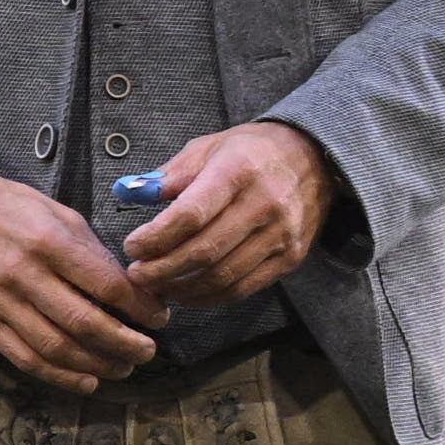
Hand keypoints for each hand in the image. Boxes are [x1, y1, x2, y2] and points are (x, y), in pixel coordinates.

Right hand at [0, 168, 156, 394]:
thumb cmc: (11, 209)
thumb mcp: (60, 215)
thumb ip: (93, 254)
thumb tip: (130, 291)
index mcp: (48, 243)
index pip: (107, 286)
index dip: (141, 308)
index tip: (159, 318)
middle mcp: (23, 275)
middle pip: (84, 323)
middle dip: (125, 344)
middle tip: (148, 351)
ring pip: (56, 347)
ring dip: (97, 364)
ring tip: (122, 367)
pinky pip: (24, 358)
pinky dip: (59, 376)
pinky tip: (86, 381)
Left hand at [122, 121, 338, 314]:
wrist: (316, 157)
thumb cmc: (250, 152)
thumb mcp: (207, 148)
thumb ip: (168, 175)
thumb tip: (128, 193)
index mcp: (237, 172)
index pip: (191, 215)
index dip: (156, 237)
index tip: (131, 246)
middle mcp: (264, 205)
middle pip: (204, 251)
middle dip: (161, 270)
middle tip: (136, 275)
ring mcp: (282, 235)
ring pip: (223, 276)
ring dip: (182, 288)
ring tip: (156, 286)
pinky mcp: (292, 257)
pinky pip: (245, 288)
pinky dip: (210, 297)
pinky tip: (187, 292)